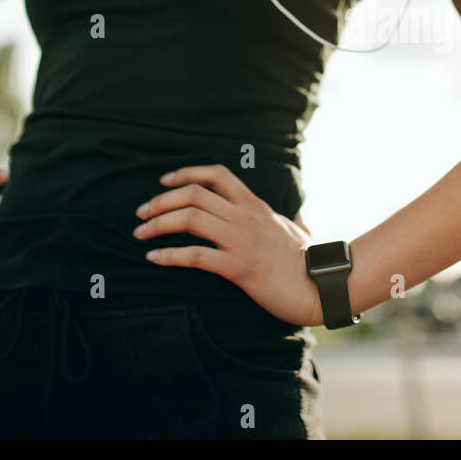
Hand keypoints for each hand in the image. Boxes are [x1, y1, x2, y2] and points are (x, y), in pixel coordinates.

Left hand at [134, 164, 323, 327]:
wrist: (321, 287)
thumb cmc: (309, 262)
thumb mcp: (299, 232)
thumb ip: (294, 221)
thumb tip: (299, 218)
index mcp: (255, 205)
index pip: (217, 175)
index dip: (187, 173)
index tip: (165, 181)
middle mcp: (246, 217)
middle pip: (193, 194)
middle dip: (160, 201)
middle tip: (141, 212)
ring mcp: (241, 240)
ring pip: (189, 219)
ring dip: (157, 224)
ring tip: (139, 234)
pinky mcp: (238, 267)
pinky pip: (195, 256)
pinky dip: (169, 255)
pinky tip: (154, 258)